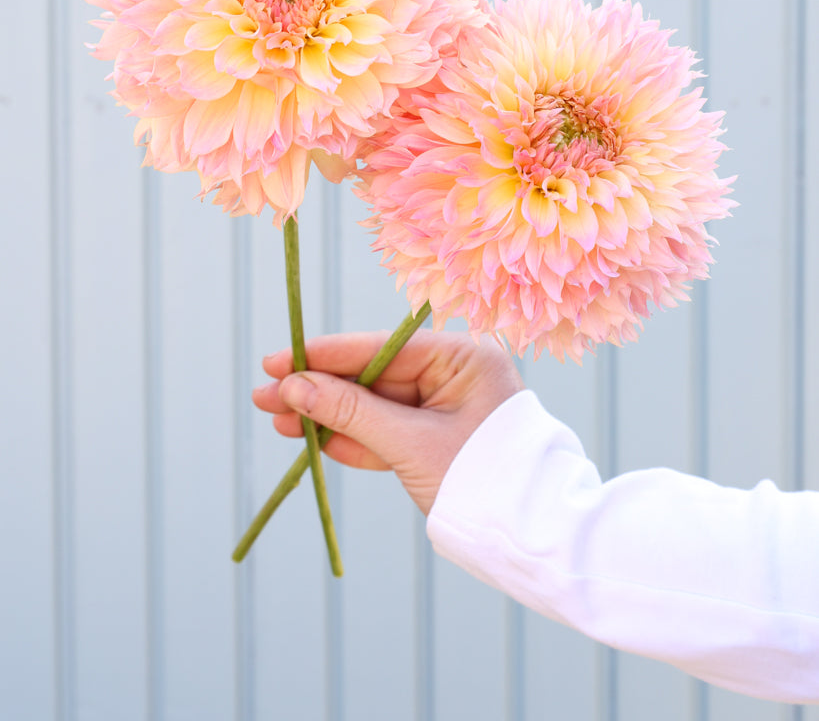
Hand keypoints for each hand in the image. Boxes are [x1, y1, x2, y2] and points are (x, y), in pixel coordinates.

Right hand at [253, 330, 524, 513]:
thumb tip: (294, 387)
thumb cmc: (481, 481)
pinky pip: (388, 432)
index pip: (381, 348)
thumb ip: (352, 413)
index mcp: (462, 357)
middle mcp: (453, 373)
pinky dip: (352, 438)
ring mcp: (444, 406)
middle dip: (318, 389)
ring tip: (278, 418)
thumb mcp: (411, 444)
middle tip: (265, 394)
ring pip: (374, 406)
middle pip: (371, 377)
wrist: (531, 539)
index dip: (324, 356)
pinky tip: (312, 438)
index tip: (276, 359)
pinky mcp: (436, 438)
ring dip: (327, 416)